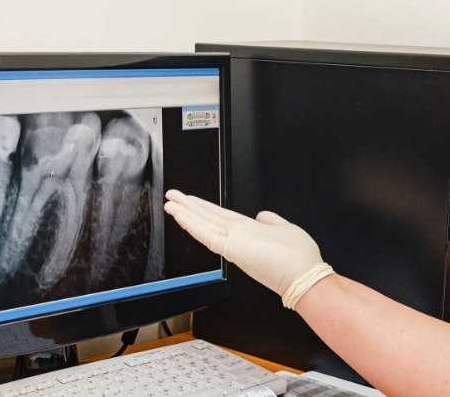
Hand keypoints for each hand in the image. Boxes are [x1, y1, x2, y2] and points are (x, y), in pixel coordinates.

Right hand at [164, 190, 332, 307]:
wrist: (304, 277)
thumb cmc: (298, 259)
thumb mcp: (286, 229)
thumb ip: (271, 220)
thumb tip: (262, 214)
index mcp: (247, 231)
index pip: (219, 217)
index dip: (203, 208)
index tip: (190, 200)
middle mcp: (237, 236)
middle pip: (206, 218)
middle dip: (188, 206)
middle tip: (171, 196)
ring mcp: (232, 241)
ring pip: (203, 224)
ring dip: (185, 212)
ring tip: (169, 202)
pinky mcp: (230, 247)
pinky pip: (205, 234)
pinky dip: (190, 223)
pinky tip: (179, 214)